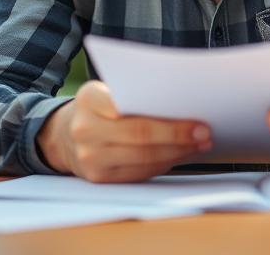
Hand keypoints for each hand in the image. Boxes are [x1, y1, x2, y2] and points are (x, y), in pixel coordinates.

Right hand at [36, 80, 212, 182]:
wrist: (65, 136)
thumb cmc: (98, 108)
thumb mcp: (106, 91)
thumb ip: (134, 95)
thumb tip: (183, 107)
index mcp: (89, 100)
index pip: (132, 111)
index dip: (169, 121)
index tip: (198, 120)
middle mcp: (85, 130)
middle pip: (141, 137)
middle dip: (179, 137)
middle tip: (205, 134)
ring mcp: (90, 158)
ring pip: (143, 159)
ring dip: (177, 153)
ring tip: (199, 145)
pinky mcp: (99, 178)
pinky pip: (139, 173)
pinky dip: (163, 164)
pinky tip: (180, 155)